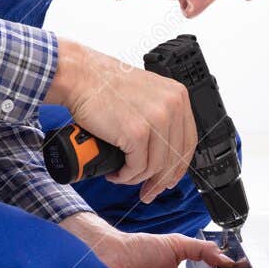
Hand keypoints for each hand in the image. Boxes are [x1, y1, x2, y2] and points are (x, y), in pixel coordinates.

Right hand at [49, 38, 194, 202]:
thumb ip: (160, 115)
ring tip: (122, 176)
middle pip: (173, 157)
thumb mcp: (146, 94)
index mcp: (177, 96)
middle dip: (160, 181)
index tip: (170, 180)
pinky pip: (137, 167)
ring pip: (155, 166)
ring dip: (137, 178)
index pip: (188, 141)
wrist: (80, 75)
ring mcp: (156, 119)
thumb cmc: (104, 85)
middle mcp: (171, 106)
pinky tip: (116, 173)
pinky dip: (125, 176)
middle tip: (148, 191)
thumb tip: (163, 150)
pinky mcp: (136, 132)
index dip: (179, 166)